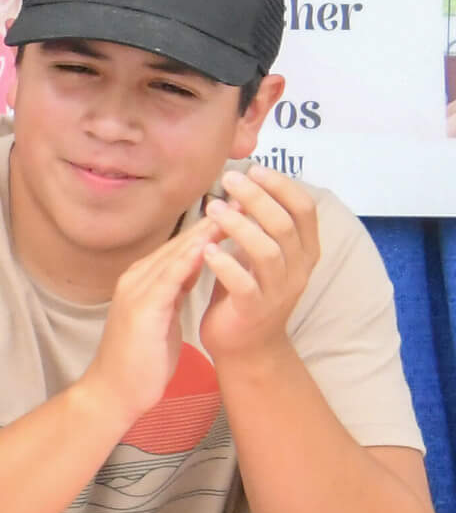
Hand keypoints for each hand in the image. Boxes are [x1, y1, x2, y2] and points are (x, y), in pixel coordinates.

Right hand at [78, 221, 219, 431]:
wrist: (114, 392)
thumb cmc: (140, 360)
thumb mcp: (160, 319)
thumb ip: (172, 292)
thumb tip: (191, 272)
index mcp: (142, 280)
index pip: (179, 247)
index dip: (208, 228)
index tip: (236, 212)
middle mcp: (136, 278)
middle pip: (178, 243)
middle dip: (210, 222)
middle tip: (240, 200)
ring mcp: (136, 291)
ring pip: (174, 255)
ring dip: (202, 234)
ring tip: (230, 214)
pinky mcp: (141, 308)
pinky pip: (168, 279)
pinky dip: (187, 260)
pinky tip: (206, 248)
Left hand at [198, 165, 320, 364]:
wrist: (247, 344)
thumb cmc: (248, 287)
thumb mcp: (259, 250)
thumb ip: (258, 221)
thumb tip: (241, 180)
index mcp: (303, 249)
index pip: (305, 209)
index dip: (282, 186)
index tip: (255, 168)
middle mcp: (298, 269)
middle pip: (284, 225)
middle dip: (257, 198)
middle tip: (228, 179)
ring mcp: (279, 291)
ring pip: (267, 252)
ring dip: (240, 227)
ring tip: (213, 208)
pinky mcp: (255, 310)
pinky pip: (244, 284)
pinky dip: (225, 264)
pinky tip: (206, 248)